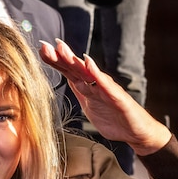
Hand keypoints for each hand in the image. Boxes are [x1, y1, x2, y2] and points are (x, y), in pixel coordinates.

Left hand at [39, 39, 170, 155]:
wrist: (136, 133)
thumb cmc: (114, 119)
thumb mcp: (90, 106)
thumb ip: (80, 91)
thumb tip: (66, 79)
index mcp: (88, 87)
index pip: (69, 71)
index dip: (55, 61)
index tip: (41, 50)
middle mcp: (96, 84)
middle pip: (75, 67)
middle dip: (60, 56)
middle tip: (45, 46)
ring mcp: (106, 89)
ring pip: (87, 71)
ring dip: (74, 60)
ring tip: (62, 49)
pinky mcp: (117, 97)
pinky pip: (105, 84)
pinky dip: (96, 72)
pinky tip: (88, 62)